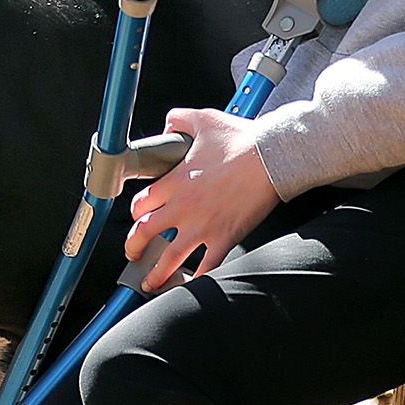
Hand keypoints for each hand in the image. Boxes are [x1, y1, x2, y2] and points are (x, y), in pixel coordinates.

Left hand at [124, 108, 278, 291]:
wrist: (272, 157)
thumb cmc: (242, 140)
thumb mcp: (203, 119)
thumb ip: (179, 120)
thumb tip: (169, 124)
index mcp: (173, 182)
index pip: (140, 204)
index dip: (136, 213)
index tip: (139, 217)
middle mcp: (182, 208)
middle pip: (144, 234)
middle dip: (134, 247)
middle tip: (133, 254)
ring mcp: (202, 227)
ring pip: (169, 258)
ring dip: (156, 274)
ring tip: (152, 283)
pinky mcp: (224, 238)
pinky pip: (206, 267)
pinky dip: (197, 280)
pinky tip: (192, 285)